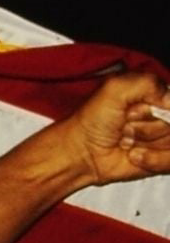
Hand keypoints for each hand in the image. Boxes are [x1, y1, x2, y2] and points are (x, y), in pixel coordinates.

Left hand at [68, 69, 169, 185]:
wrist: (82, 152)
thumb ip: (147, 83)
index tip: (134, 108)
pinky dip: (152, 158)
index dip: (160, 106)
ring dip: (147, 140)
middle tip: (126, 124)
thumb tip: (169, 100)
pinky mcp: (164, 159)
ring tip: (127, 139)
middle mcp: (164, 115)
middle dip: (149, 124)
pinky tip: (133, 154)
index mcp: (157, 94)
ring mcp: (165, 138)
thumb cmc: (93, 120)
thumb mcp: (115, 88)